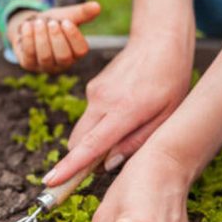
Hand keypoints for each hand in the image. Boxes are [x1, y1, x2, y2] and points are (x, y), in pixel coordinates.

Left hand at [8, 1, 100, 72]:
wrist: (31, 26)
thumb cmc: (53, 23)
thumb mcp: (67, 16)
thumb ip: (81, 13)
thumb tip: (97, 6)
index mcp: (75, 52)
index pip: (80, 51)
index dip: (74, 37)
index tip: (66, 22)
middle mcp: (62, 63)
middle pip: (63, 57)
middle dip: (57, 38)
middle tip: (52, 23)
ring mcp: (45, 66)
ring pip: (46, 57)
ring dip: (42, 37)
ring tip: (38, 22)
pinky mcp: (29, 64)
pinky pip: (29, 55)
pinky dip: (28, 39)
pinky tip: (27, 26)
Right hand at [43, 35, 193, 185]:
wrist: (159, 39)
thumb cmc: (171, 80)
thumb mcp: (166, 116)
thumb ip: (137, 142)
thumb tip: (108, 164)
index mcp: (124, 111)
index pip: (91, 146)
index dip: (70, 167)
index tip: (51, 181)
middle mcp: (103, 101)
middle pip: (78, 142)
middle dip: (82, 159)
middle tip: (104, 165)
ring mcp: (95, 92)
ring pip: (83, 130)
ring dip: (95, 140)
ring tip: (130, 127)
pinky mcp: (93, 87)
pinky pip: (91, 115)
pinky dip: (101, 123)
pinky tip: (127, 109)